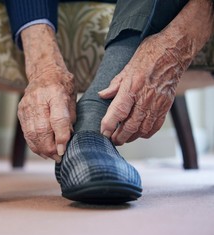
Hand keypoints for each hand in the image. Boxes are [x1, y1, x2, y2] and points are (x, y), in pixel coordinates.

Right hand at [19, 24, 75, 161]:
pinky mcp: (21, 111)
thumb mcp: (72, 97)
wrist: (43, 71)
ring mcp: (27, 105)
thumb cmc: (62, 85)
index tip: (63, 150)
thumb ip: (70, 118)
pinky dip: (34, 144)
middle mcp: (38, 99)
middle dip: (50, 148)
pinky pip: (26, 133)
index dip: (60, 137)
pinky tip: (42, 151)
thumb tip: (67, 139)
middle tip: (59, 157)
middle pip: (42, 129)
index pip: (57, 119)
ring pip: (32, 134)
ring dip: (42, 149)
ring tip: (52, 157)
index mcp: (55, 93)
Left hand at [99, 0, 213, 145]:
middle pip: (130, 125)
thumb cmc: (150, 54)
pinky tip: (139, 133)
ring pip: (143, 129)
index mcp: (132, 87)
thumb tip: (102, 95)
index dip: (109, 125)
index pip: (117, 112)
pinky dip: (146, 133)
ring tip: (123, 139)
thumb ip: (115, 85)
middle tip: (111, 140)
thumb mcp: (127, 67)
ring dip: (131, 137)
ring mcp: (157, 103)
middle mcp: (145, 97)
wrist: (175, 50)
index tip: (103, 133)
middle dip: (119, 137)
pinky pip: (156, 125)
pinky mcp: (166, 105)